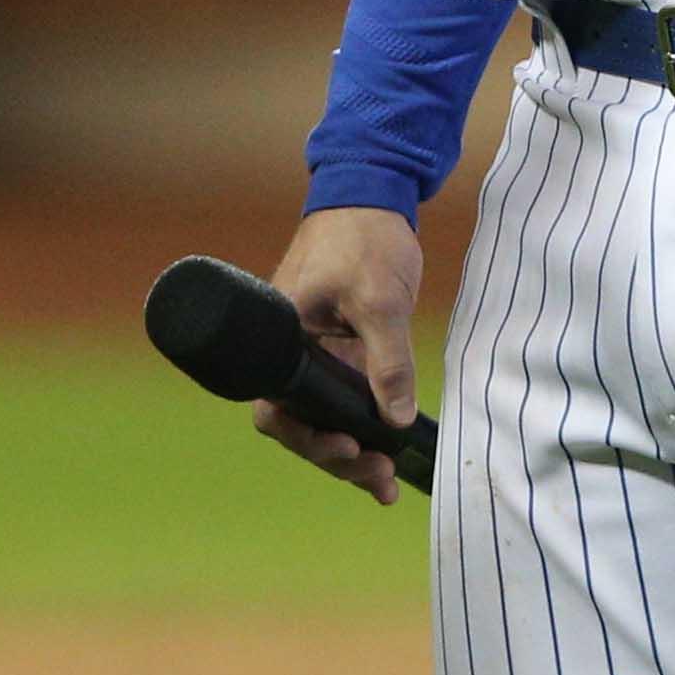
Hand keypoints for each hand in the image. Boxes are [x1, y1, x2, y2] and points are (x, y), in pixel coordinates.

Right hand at [253, 205, 424, 505]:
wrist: (374, 191)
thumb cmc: (365, 236)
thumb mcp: (380, 299)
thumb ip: (388, 361)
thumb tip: (396, 421)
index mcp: (283, 338)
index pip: (278, 408)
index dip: (306, 439)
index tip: (346, 447)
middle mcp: (293, 353)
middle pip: (301, 425)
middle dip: (336, 456)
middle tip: (379, 477)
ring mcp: (318, 355)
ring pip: (325, 419)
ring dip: (353, 452)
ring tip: (386, 482)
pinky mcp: (343, 352)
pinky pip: (348, 400)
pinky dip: (367, 427)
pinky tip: (389, 455)